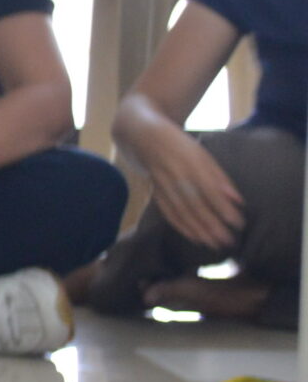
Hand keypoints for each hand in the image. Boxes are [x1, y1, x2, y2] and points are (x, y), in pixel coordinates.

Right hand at [142, 129, 246, 250]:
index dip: (224, 208)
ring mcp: (162, 186)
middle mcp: (175, 176)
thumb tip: (237, 200)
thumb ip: (219, 177)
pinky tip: (194, 237)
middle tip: (228, 241)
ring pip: (181, 211)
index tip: (239, 224)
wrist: (142, 137)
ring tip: (213, 244)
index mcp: (191, 162)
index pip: (210, 190)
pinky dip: (181, 227)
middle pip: (195, 205)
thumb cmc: (180, 146)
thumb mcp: (202, 154)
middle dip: (212, 225)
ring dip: (198, 230)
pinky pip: (168, 212)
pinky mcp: (154, 193)